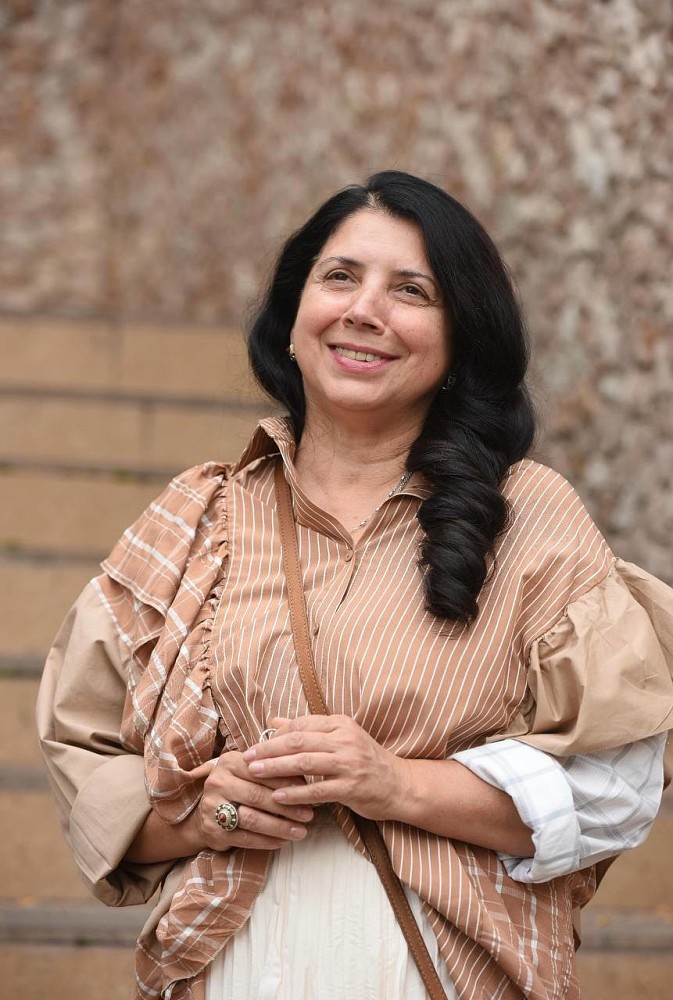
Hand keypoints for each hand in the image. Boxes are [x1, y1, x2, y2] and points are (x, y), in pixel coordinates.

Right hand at [197, 750, 314, 850]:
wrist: (206, 811)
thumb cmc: (238, 787)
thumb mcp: (250, 772)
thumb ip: (272, 771)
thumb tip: (305, 780)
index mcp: (229, 762)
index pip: (262, 771)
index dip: (286, 782)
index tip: (307, 791)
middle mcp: (217, 782)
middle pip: (257, 795)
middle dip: (286, 807)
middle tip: (308, 814)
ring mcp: (212, 807)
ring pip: (252, 819)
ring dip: (279, 827)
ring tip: (300, 831)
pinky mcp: (213, 830)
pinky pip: (245, 838)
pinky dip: (267, 841)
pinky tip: (283, 841)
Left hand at [241, 716, 406, 820]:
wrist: (400, 785)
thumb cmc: (365, 762)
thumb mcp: (340, 739)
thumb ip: (307, 730)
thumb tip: (273, 720)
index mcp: (341, 724)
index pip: (301, 724)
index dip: (275, 734)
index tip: (256, 744)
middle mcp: (345, 740)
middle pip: (299, 741)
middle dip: (269, 749)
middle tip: (247, 757)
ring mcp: (349, 763)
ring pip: (305, 762)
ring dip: (276, 768)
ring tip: (255, 773)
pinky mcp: (352, 787)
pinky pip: (317, 789)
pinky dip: (295, 792)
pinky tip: (278, 797)